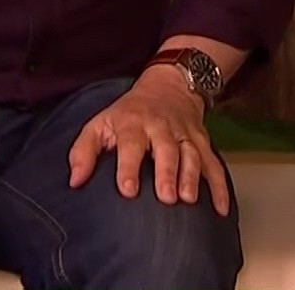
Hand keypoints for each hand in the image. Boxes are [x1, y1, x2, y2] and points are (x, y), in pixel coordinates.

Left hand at [68, 67, 230, 215]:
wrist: (168, 86)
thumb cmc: (128, 114)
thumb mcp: (100, 123)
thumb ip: (84, 151)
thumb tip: (75, 181)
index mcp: (133, 123)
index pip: (131, 143)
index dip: (129, 166)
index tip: (128, 190)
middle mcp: (161, 127)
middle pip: (167, 149)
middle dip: (168, 173)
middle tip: (166, 198)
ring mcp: (185, 134)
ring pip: (192, 154)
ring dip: (192, 177)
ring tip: (189, 199)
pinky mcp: (202, 142)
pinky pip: (214, 164)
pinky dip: (220, 186)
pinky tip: (219, 209)